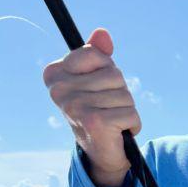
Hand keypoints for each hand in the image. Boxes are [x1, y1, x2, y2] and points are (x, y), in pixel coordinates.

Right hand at [42, 28, 140, 186]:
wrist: (101, 153)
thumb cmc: (98, 110)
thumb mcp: (97, 78)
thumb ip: (99, 54)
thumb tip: (102, 33)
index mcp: (54, 75)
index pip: (93, 52)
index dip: (106, 69)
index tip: (98, 87)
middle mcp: (59, 91)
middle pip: (113, 74)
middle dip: (120, 91)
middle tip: (107, 108)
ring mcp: (75, 107)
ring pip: (124, 94)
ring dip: (126, 108)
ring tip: (113, 120)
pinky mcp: (94, 123)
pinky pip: (131, 113)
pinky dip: (133, 124)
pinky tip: (118, 132)